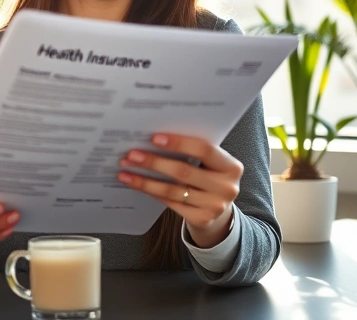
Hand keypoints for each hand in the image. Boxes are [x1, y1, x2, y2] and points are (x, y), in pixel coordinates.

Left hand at [117, 133, 242, 247]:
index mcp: (231, 166)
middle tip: (132, 155)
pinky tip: (135, 184)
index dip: (179, 143)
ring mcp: (215, 206)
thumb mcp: (209, 164)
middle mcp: (227, 187)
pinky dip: (150, 192)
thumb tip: (154, 139)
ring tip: (125, 171)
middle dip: (154, 162)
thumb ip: (192, 152)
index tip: (154, 138)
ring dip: (145, 180)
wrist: (217, 208)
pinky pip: (170, 203)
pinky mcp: (202, 219)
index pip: (204, 150)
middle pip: (184, 171)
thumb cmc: (208, 177)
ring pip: (172, 190)